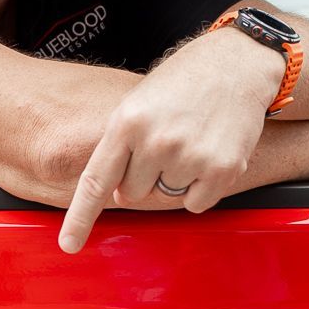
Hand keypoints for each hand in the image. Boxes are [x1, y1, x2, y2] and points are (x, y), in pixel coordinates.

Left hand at [58, 29, 279, 252]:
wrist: (238, 63)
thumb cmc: (185, 81)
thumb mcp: (139, 101)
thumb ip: (122, 145)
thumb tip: (115, 194)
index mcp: (128, 121)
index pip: (97, 180)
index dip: (80, 217)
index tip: (70, 244)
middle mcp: (156, 141)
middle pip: (133, 193)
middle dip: (143, 177)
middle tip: (164, 145)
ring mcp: (190, 156)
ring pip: (165, 198)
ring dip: (174, 180)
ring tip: (189, 142)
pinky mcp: (221, 169)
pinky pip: (195, 204)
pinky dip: (200, 189)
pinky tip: (207, 155)